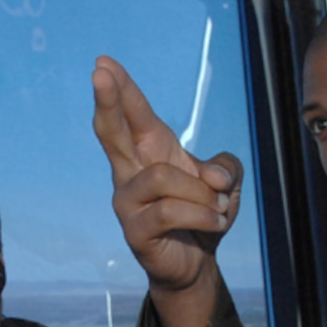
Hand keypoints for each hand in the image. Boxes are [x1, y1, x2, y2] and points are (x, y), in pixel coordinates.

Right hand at [91, 55, 241, 295]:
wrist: (198, 263)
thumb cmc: (203, 214)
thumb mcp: (227, 183)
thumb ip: (227, 166)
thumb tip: (214, 176)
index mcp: (151, 151)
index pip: (133, 114)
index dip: (121, 89)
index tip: (104, 63)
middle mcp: (131, 172)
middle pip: (112, 133)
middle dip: (108, 102)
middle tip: (98, 74)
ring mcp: (128, 202)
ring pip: (161, 177)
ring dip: (201, 192)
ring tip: (220, 208)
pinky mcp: (135, 231)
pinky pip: (169, 211)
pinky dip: (202, 214)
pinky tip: (217, 222)